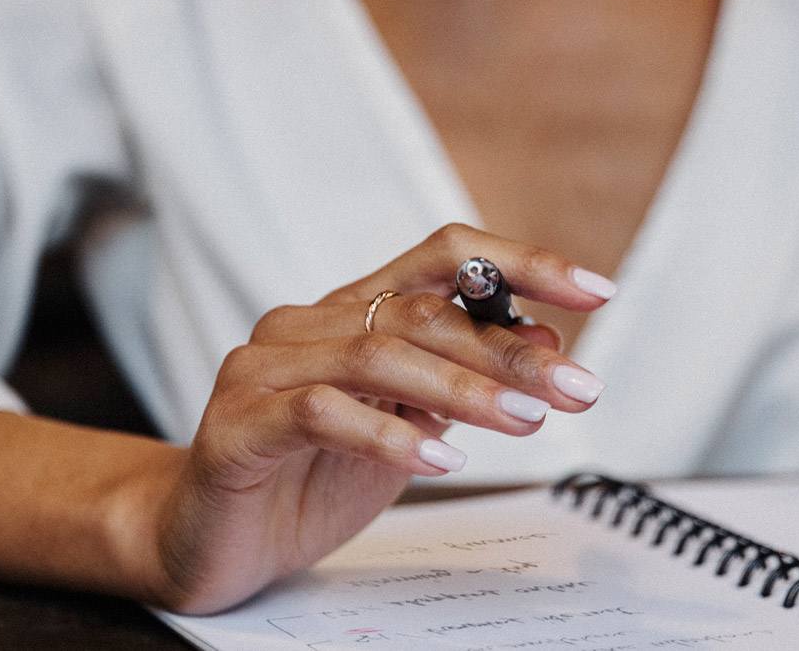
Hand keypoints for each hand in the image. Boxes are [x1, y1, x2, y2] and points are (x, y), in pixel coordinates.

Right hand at [149, 224, 615, 613]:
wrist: (203, 541)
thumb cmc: (304, 482)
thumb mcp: (407, 428)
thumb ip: (462, 382)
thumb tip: (542, 338)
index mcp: (348, 313)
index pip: (442, 258)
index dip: (521, 264)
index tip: (595, 291)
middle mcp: (304, 326)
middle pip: (420, 311)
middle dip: (510, 350)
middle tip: (574, 387)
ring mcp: (262, 370)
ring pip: (376, 353)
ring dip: (464, 388)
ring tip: (526, 421)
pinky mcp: (236, 426)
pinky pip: (320, 414)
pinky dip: (389, 433)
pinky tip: (439, 456)